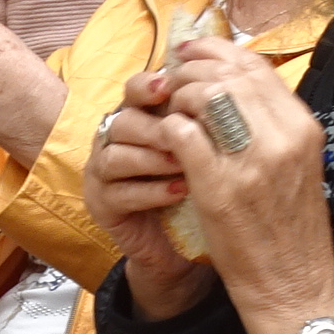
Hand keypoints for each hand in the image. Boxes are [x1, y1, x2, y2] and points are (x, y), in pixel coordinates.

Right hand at [86, 61, 211, 311]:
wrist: (181, 247)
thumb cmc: (198, 189)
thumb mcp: (207, 149)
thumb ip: (208, 119)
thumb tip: (233, 86)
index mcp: (140, 117)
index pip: (135, 89)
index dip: (148, 86)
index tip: (169, 88)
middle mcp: (115, 140)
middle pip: (122, 120)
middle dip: (155, 127)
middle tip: (186, 134)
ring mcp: (103, 173)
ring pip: (114, 155)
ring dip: (153, 158)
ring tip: (185, 166)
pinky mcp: (100, 205)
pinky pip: (117, 192)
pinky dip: (149, 191)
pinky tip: (178, 192)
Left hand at [122, 32, 333, 333]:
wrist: (292, 284)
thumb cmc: (290, 229)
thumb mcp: (297, 166)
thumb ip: (273, 125)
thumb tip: (235, 86)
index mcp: (303, 129)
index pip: (256, 68)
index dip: (217, 52)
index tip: (192, 53)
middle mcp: (283, 139)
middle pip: (228, 75)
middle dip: (191, 69)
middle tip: (171, 79)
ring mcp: (251, 163)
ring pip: (204, 97)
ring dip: (177, 97)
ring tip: (168, 109)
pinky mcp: (219, 188)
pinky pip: (182, 135)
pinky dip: (168, 129)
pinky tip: (165, 140)